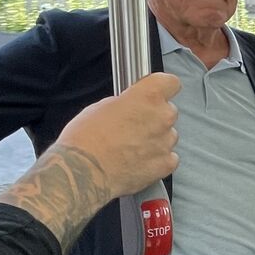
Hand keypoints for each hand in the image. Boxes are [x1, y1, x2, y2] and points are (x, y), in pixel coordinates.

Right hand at [57, 73, 180, 198]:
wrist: (84, 172)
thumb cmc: (86, 139)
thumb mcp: (102, 106)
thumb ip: (127, 103)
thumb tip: (132, 108)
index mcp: (147, 96)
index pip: (170, 82)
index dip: (162, 88)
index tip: (156, 94)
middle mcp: (162, 117)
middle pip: (168, 111)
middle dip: (154, 118)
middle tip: (134, 127)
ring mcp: (166, 142)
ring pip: (168, 136)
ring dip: (156, 140)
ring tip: (132, 149)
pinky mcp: (166, 164)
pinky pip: (169, 158)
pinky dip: (157, 160)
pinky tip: (138, 162)